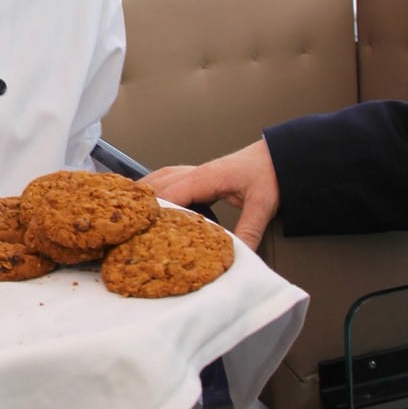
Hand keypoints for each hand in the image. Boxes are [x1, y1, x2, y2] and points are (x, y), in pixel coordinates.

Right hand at [140, 139, 280, 250]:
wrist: (281, 155)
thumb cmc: (270, 172)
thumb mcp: (262, 204)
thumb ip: (249, 229)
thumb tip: (240, 253)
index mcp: (204, 178)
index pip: (170, 195)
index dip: (153, 212)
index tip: (139, 228)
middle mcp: (195, 172)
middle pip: (158, 185)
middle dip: (141, 204)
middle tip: (126, 223)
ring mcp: (196, 171)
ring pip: (160, 178)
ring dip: (145, 192)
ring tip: (128, 209)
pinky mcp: (200, 174)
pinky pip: (169, 178)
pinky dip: (156, 187)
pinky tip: (151, 196)